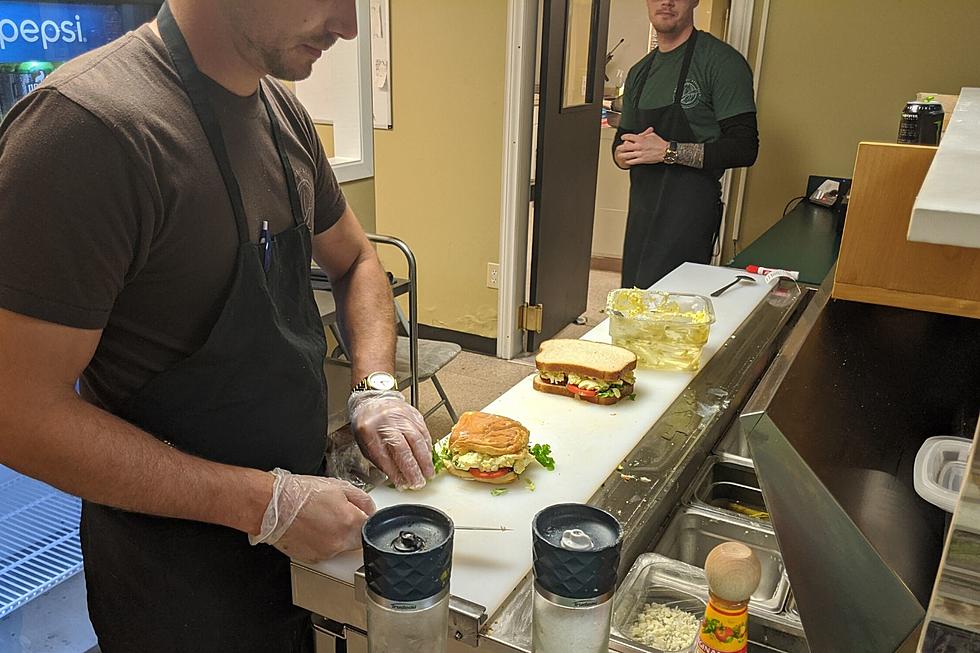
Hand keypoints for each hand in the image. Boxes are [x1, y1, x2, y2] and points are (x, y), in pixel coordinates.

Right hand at [249, 468, 375, 562]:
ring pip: (340, 546)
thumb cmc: (299, 494)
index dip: (365, 517)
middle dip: (351, 528)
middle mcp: (340, 542)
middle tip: (336, 513)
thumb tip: (370, 509)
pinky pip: (325, 551)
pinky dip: (321, 542)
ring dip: (335, 535)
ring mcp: (326, 553)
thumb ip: (361, 499)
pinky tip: (311, 528)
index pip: (370, 527)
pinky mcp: (312, 558)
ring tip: (319, 519)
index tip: (359, 513)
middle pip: (357, 539)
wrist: (271, 506)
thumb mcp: (338, 486)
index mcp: (350, 522)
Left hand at [348, 390, 434, 489]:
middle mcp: (386, 422)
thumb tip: (398, 477)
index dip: (395, 472)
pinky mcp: (413, 413)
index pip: (384, 456)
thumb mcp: (364, 443)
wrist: (372, 399)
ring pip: (416, 439)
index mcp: (368, 430)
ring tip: (428, 473)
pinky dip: (427, 446)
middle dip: (412, 468)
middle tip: (418, 482)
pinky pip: (423, 431)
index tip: (403, 484)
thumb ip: (379, 459)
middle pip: (402, 448)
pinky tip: (429, 457)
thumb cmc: (367, 424)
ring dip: (424, 460)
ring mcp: (401, 416)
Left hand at [615, 127, 667, 165]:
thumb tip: (641, 132)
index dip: (624, 137)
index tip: (623, 137)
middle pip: (626, 147)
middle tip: (618, 148)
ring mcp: (640, 154)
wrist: (665, 151)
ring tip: (620, 155)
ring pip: (628, 155)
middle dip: (620, 147)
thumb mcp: (652, 135)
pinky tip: (627, 161)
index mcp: (641, 139)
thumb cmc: (659, 143)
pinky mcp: (642, 160)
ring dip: (622, 155)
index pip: (629, 137)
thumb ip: (645, 133)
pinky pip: (633, 161)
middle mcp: (639, 146)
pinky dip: (628, 161)